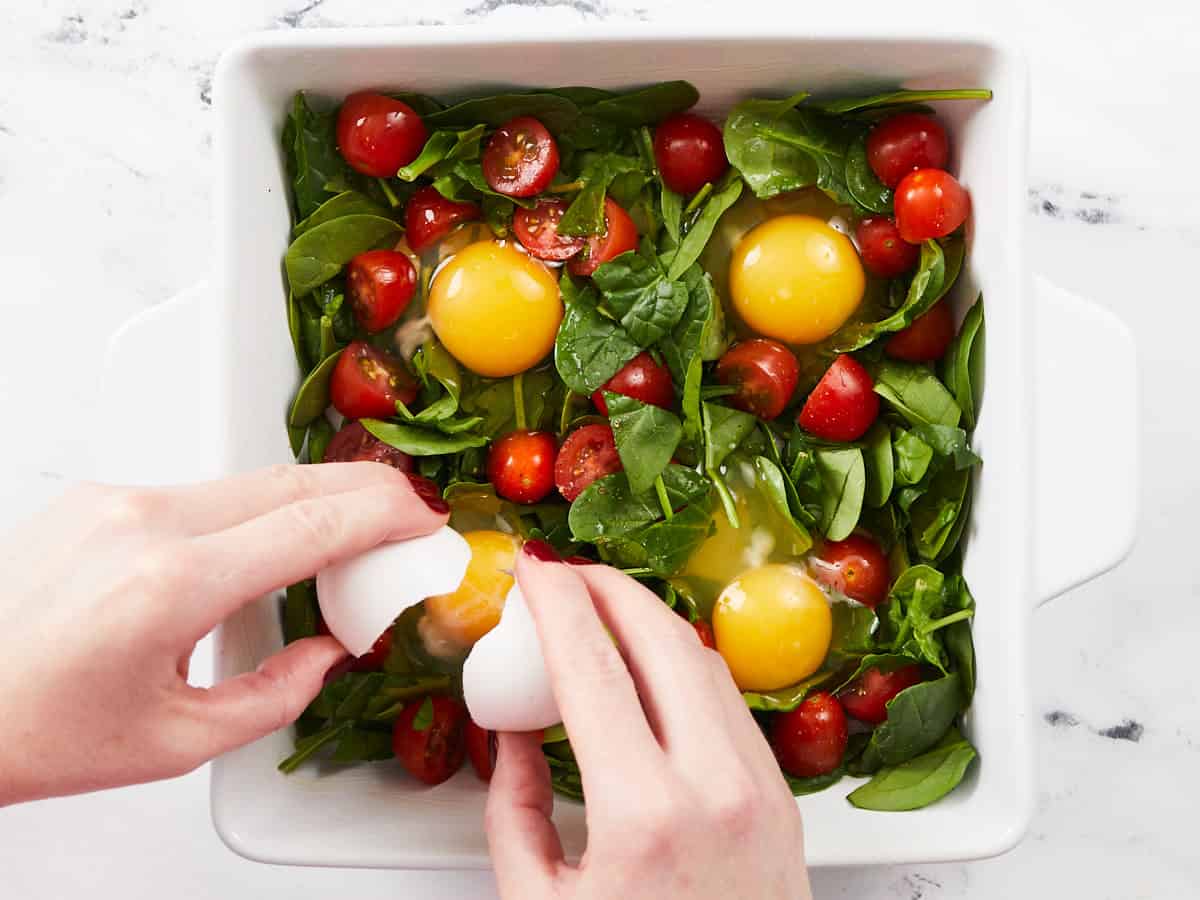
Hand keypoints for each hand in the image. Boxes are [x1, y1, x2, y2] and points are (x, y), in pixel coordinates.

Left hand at [0, 463, 447, 804]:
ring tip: (341, 542)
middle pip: (290, 481)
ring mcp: (114, 497)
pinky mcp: (97, 494)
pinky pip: (201, 491)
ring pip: (248, 481)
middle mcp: (141, 520)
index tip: (424, 520)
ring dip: (308, 501)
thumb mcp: (175, 742)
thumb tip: (328, 653)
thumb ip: (276, 695)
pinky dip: (250, 511)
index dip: (385, 516)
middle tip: (406, 514)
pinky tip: (259, 549)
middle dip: (364, 492)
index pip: (313, 524)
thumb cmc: (30, 730)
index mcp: (169, 584)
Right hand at [485, 547, 812, 899]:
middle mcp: (716, 790)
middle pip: (663, 641)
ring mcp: (759, 790)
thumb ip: (512, 810)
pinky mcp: (781, 798)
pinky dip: (687, 664)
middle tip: (569, 575)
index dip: (558, 604)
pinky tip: (654, 664)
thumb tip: (510, 736)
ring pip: (706, 662)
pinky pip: (731, 703)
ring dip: (652, 621)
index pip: (594, 669)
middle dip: (611, 588)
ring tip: (606, 610)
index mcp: (645, 816)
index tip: (534, 572)